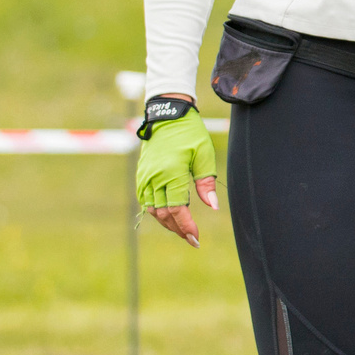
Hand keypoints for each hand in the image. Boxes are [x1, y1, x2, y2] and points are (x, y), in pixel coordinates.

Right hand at [136, 102, 217, 247]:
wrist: (167, 115)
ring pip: (152, 210)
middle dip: (178, 229)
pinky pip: (146, 200)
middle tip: (192, 239)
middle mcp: (154, 177)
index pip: (177, 209)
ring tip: (182, 230)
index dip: (186, 226)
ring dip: (167, 223)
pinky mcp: (141, 175)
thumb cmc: (190, 133)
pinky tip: (169, 215)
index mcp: (171, 173)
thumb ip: (206, 182)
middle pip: (163, 214)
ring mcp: (144, 177)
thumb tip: (214, 207)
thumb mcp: (204, 154)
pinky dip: (157, 211)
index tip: (196, 238)